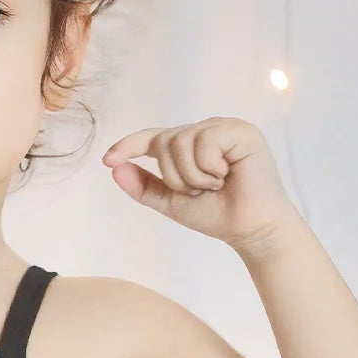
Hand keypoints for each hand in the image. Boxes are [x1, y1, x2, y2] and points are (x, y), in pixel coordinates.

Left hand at [101, 117, 293, 252]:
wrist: (250, 230)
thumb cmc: (216, 214)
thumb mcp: (171, 201)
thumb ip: (143, 186)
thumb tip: (114, 168)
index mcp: (189, 145)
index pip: (152, 137)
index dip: (128, 145)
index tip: (107, 160)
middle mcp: (204, 131)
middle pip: (164, 141)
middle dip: (175, 176)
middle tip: (201, 190)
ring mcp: (223, 127)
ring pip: (181, 140)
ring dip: (193, 175)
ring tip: (216, 184)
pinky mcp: (241, 130)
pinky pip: (205, 141)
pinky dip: (209, 166)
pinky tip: (228, 175)